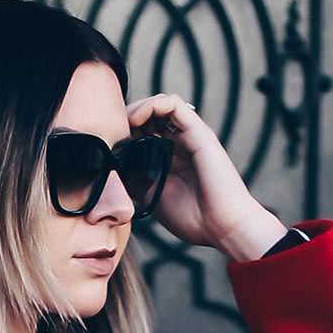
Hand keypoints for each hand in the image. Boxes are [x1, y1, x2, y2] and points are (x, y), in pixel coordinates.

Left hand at [124, 93, 286, 260]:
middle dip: (127, 118)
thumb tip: (111, 165)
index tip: (110, 145)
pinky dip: (152, 106)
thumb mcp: (154, 198)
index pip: (145, 132)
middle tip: (112, 132)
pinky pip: (173, 104)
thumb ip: (136, 179)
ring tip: (123, 124)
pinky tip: (137, 120)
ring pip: (160, 104)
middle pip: (151, 115)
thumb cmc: (194, 220)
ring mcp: (190, 136)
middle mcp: (181, 143)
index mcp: (171, 159)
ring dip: (138, 108)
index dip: (125, 132)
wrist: (223, 228)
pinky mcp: (198, 132)